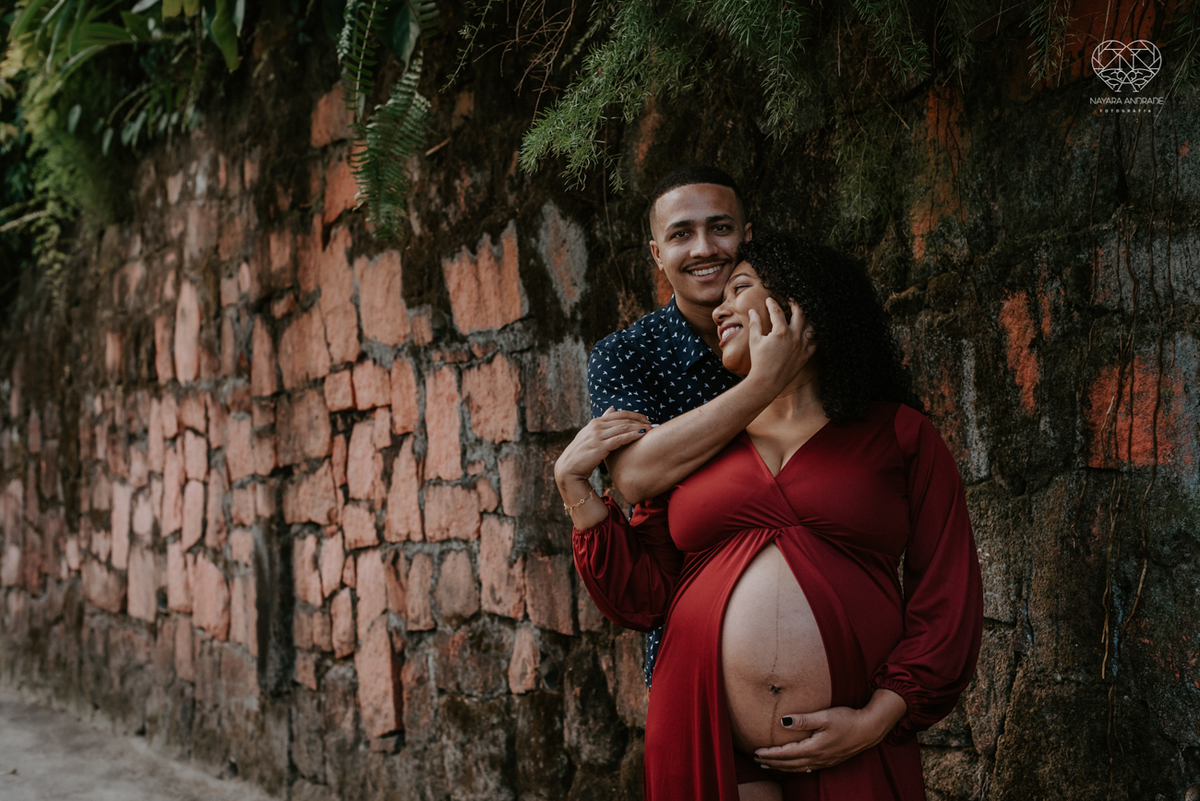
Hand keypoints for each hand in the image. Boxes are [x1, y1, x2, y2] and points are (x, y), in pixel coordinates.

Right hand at [554, 408, 649, 488]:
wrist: (569, 469)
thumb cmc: (582, 453)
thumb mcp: (590, 434)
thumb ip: (602, 422)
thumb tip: (612, 408)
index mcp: (595, 422)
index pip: (619, 414)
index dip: (634, 415)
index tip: (646, 418)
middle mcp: (596, 426)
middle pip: (623, 419)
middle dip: (639, 420)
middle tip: (652, 424)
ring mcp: (597, 436)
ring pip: (623, 428)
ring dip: (638, 427)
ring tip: (651, 429)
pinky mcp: (599, 447)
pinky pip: (619, 439)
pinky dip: (632, 435)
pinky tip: (642, 435)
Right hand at [746, 298, 814, 393]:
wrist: (767, 382)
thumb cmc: (759, 361)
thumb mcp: (754, 341)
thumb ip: (755, 324)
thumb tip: (752, 311)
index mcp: (780, 331)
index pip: (777, 311)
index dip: (772, 303)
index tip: (769, 300)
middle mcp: (794, 337)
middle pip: (800, 313)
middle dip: (795, 304)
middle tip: (791, 301)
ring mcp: (802, 346)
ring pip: (811, 327)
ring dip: (807, 319)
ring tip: (802, 316)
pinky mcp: (805, 356)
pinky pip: (814, 343)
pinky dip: (812, 337)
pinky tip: (808, 334)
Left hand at [753, 690, 905, 771]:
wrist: (869, 729)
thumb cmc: (847, 719)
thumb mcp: (824, 717)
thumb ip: (803, 720)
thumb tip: (783, 721)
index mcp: (814, 748)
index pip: (786, 754)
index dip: (770, 754)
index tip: (756, 752)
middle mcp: (818, 758)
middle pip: (789, 764)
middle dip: (772, 763)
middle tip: (756, 760)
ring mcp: (824, 761)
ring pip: (798, 768)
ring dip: (782, 767)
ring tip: (768, 765)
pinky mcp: (830, 760)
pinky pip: (807, 768)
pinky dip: (795, 768)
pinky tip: (792, 765)